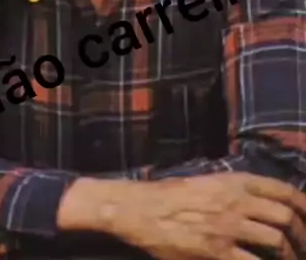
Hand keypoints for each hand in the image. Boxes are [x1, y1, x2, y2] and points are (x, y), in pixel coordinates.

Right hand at [57, 173, 305, 259]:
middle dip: (302, 236)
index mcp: (235, 181)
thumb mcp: (209, 181)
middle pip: (285, 218)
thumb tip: (267, 205)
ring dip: (289, 256)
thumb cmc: (174, 195)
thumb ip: (237, 190)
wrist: (143, 209)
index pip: (284, 191)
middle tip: (303, 248)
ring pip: (276, 241)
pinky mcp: (216, 252)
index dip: (305, 207)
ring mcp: (227, 227)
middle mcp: (235, 201)